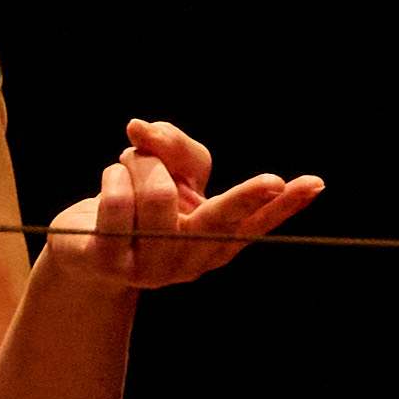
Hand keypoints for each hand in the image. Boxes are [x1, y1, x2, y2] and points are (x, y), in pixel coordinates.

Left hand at [41, 118, 321, 293]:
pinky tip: (112, 180)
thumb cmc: (140, 202)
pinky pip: (115, 202)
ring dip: (140, 162)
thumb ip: (172, 145)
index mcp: (215, 242)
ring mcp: (151, 268)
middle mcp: (190, 260)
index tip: (313, 184)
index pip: (257, 223)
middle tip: (274, 179)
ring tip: (131, 168)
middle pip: (220, 222)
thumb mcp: (171, 170)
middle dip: (246, 197)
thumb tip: (141, 130)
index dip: (285, 204)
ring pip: (157, 190)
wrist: (85, 249)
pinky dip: (114, 174)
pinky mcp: (108, 264)